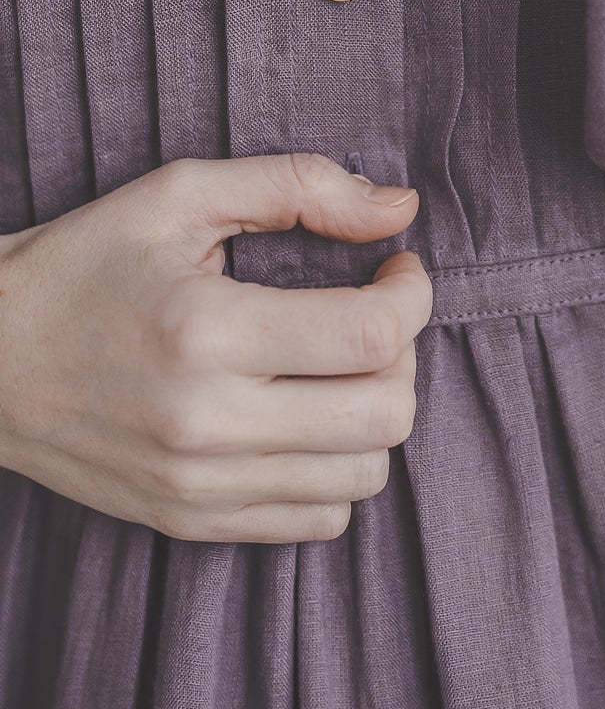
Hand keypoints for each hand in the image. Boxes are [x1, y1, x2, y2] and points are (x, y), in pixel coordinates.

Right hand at [0, 154, 431, 543]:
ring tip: (340, 366)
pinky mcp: (189, 522)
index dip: (413, 294)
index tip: (397, 267)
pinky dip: (337, 470)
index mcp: (207, 330)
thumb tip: (402, 208)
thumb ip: (299, 186)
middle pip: (384, 415)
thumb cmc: (88, 263)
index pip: (372, 336)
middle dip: (404, 354)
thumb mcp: (182, 193)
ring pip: (363, 477)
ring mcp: (199, 486)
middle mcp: (208, 423)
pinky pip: (318, 523)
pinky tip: (307, 416)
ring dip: (376, 414)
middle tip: (372, 314)